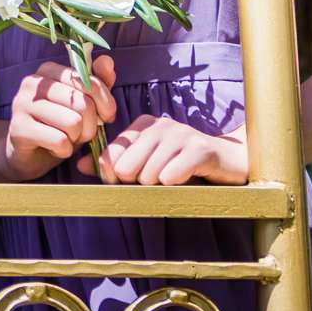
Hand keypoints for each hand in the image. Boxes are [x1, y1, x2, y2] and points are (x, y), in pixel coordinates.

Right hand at [1, 55, 118, 179]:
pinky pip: (59, 141)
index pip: (89, 81)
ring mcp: (21, 104)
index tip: (106, 117)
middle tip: (82, 132)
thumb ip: (96, 83)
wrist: (29, 153)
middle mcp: (31, 83)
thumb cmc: (60, 125)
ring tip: (67, 139)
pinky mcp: (18, 128)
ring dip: (76, 138)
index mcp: (47, 70)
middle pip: (83, 104)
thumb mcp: (83, 104)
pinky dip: (64, 151)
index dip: (106, 103)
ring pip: (73, 123)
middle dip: (91, 125)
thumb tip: (107, 60)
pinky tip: (54, 148)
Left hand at [78, 115, 246, 184]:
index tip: (127, 181)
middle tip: (156, 181)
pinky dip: (174, 183)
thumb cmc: (184, 165)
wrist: (231, 162)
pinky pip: (171, 175)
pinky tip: (185, 178)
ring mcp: (180, 134)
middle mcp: (159, 125)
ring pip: (147, 175)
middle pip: (126, 167)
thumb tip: (80, 166)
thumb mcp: (148, 163)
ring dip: (159, 186)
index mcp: (142, 125)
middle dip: (137, 183)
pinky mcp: (200, 149)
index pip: (110, 156)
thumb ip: (114, 163)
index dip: (113, 176)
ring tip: (174, 178)